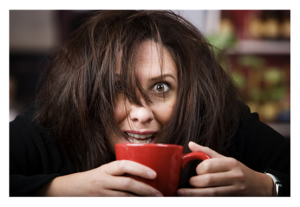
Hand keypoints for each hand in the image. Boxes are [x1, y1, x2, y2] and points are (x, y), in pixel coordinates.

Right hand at [37, 160, 162, 195]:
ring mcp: (101, 193)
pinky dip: (129, 204)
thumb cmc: (92, 179)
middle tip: (159, 194)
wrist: (68, 190)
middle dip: (145, 189)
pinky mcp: (101, 202)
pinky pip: (118, 204)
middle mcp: (103, 180)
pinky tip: (138, 204)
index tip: (154, 174)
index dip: (140, 169)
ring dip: (140, 200)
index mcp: (106, 169)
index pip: (124, 165)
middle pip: (127, 183)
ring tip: (153, 201)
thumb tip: (144, 171)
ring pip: (124, 198)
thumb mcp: (104, 171)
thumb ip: (120, 172)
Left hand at [177, 141, 273, 195]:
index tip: (195, 170)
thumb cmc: (238, 170)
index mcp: (231, 163)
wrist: (259, 186)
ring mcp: (235, 190)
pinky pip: (215, 199)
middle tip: (189, 181)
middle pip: (209, 180)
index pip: (210, 165)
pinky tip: (194, 197)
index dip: (198, 168)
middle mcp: (235, 176)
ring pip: (211, 193)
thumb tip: (190, 144)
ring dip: (194, 193)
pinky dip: (203, 198)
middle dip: (195, 182)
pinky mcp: (233, 199)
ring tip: (183, 192)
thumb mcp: (225, 159)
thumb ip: (207, 152)